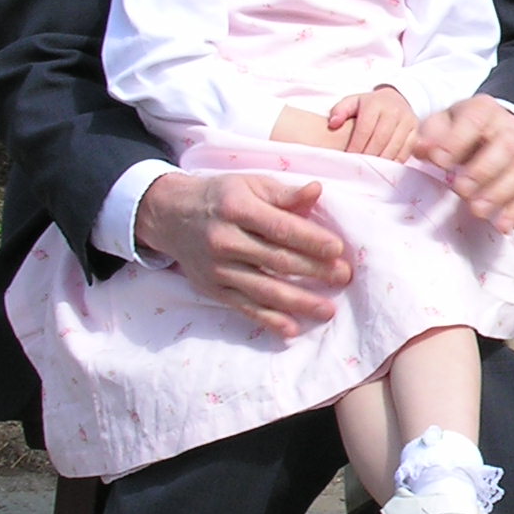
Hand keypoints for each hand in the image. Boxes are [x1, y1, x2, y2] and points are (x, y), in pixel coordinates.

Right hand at [133, 170, 351, 336]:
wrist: (170, 216)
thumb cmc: (221, 197)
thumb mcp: (249, 184)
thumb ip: (284, 193)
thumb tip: (317, 191)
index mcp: (237, 208)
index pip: (280, 227)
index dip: (310, 240)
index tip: (338, 249)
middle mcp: (224, 240)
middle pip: (276, 260)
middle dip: (313, 271)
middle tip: (343, 277)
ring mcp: (217, 268)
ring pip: (263, 289)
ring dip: (298, 302)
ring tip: (327, 310)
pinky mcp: (213, 289)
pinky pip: (244, 307)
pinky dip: (268, 320)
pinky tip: (292, 329)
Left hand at [326, 87, 417, 160]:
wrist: (396, 99)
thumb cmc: (369, 106)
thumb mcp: (352, 102)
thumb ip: (340, 111)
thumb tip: (333, 124)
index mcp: (375, 103)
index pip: (365, 128)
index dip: (356, 145)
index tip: (348, 158)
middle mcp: (394, 111)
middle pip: (380, 139)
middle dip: (368, 155)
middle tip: (359, 168)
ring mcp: (408, 121)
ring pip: (394, 146)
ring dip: (381, 161)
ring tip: (370, 171)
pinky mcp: (416, 131)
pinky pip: (406, 150)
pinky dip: (395, 161)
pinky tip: (384, 169)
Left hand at [413, 94, 513, 232]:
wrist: (495, 130)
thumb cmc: (462, 130)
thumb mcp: (443, 122)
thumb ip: (431, 134)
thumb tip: (421, 149)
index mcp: (484, 110)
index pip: (474, 121)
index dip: (457, 142)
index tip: (439, 161)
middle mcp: (509, 129)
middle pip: (504, 148)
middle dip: (482, 171)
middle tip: (460, 189)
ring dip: (498, 193)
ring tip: (476, 210)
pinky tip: (502, 225)